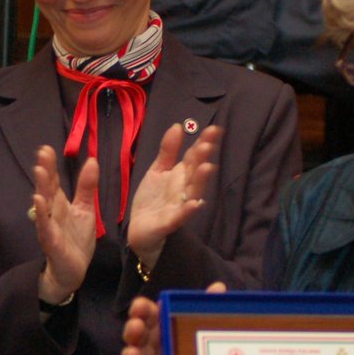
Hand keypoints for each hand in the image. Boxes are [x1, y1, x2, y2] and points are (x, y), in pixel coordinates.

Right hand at [32, 145, 97, 304]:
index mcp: (60, 204)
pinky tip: (38, 202)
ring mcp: (50, 227)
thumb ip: (87, 187)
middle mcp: (52, 213)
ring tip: (38, 171)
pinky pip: (45, 227)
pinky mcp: (52, 243)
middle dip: (44, 171)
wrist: (73, 271)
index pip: (54, 182)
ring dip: (41, 188)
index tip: (46, 148)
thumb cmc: (76, 240)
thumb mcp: (85, 210)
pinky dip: (42, 216)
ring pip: (44, 206)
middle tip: (42, 153)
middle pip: (47, 189)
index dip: (50, 166)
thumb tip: (92, 160)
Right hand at [122, 282, 225, 354]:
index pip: (145, 311)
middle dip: (132, 328)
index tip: (140, 306)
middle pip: (134, 333)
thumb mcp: (196, 326)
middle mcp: (147, 341)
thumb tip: (218, 287)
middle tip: (136, 326)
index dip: (140, 308)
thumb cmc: (188, 344)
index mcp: (157, 323)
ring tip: (133, 354)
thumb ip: (204, 308)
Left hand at [125, 123, 219, 268]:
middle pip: (195, 172)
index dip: (203, 143)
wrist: (140, 228)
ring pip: (193, 191)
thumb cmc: (153, 199)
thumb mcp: (158, 170)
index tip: (214, 129)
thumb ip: (168, 150)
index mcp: (181, 175)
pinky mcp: (170, 222)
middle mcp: (184, 189)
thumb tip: (178, 126)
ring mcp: (179, 205)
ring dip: (200, 180)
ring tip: (207, 167)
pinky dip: (188, 210)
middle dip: (202, 159)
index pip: (194, 156)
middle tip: (207, 145)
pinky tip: (195, 203)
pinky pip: (181, 215)